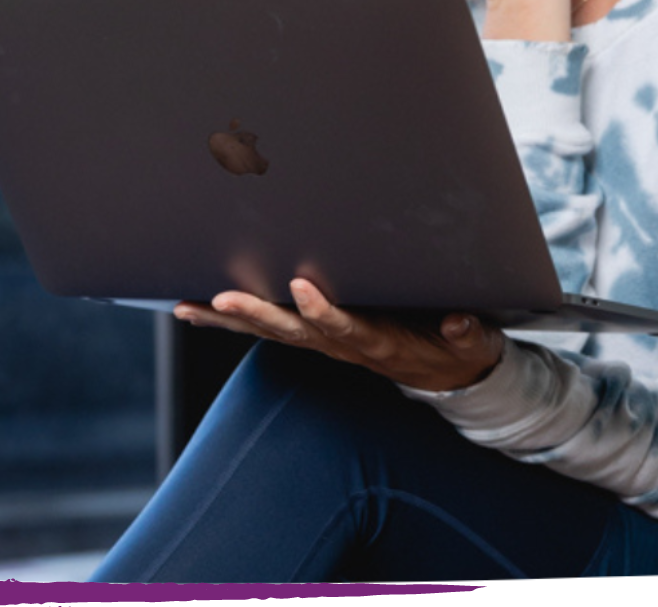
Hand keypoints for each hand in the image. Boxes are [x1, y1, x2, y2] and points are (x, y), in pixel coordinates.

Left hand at [173, 279, 503, 391]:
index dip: (323, 310)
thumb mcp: (470, 342)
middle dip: (257, 315)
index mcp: (378, 341)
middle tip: (222, 298)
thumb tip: (458, 322)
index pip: (346, 327)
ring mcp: (324, 343)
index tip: (303, 285)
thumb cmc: (453, 348)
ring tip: (187, 306)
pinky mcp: (315, 336)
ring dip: (230, 321)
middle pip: (293, 331)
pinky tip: (194, 309)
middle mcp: (342, 344)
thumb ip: (465, 333)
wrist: (444, 373)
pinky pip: (268, 329)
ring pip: (271, 331)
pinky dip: (230, 323)